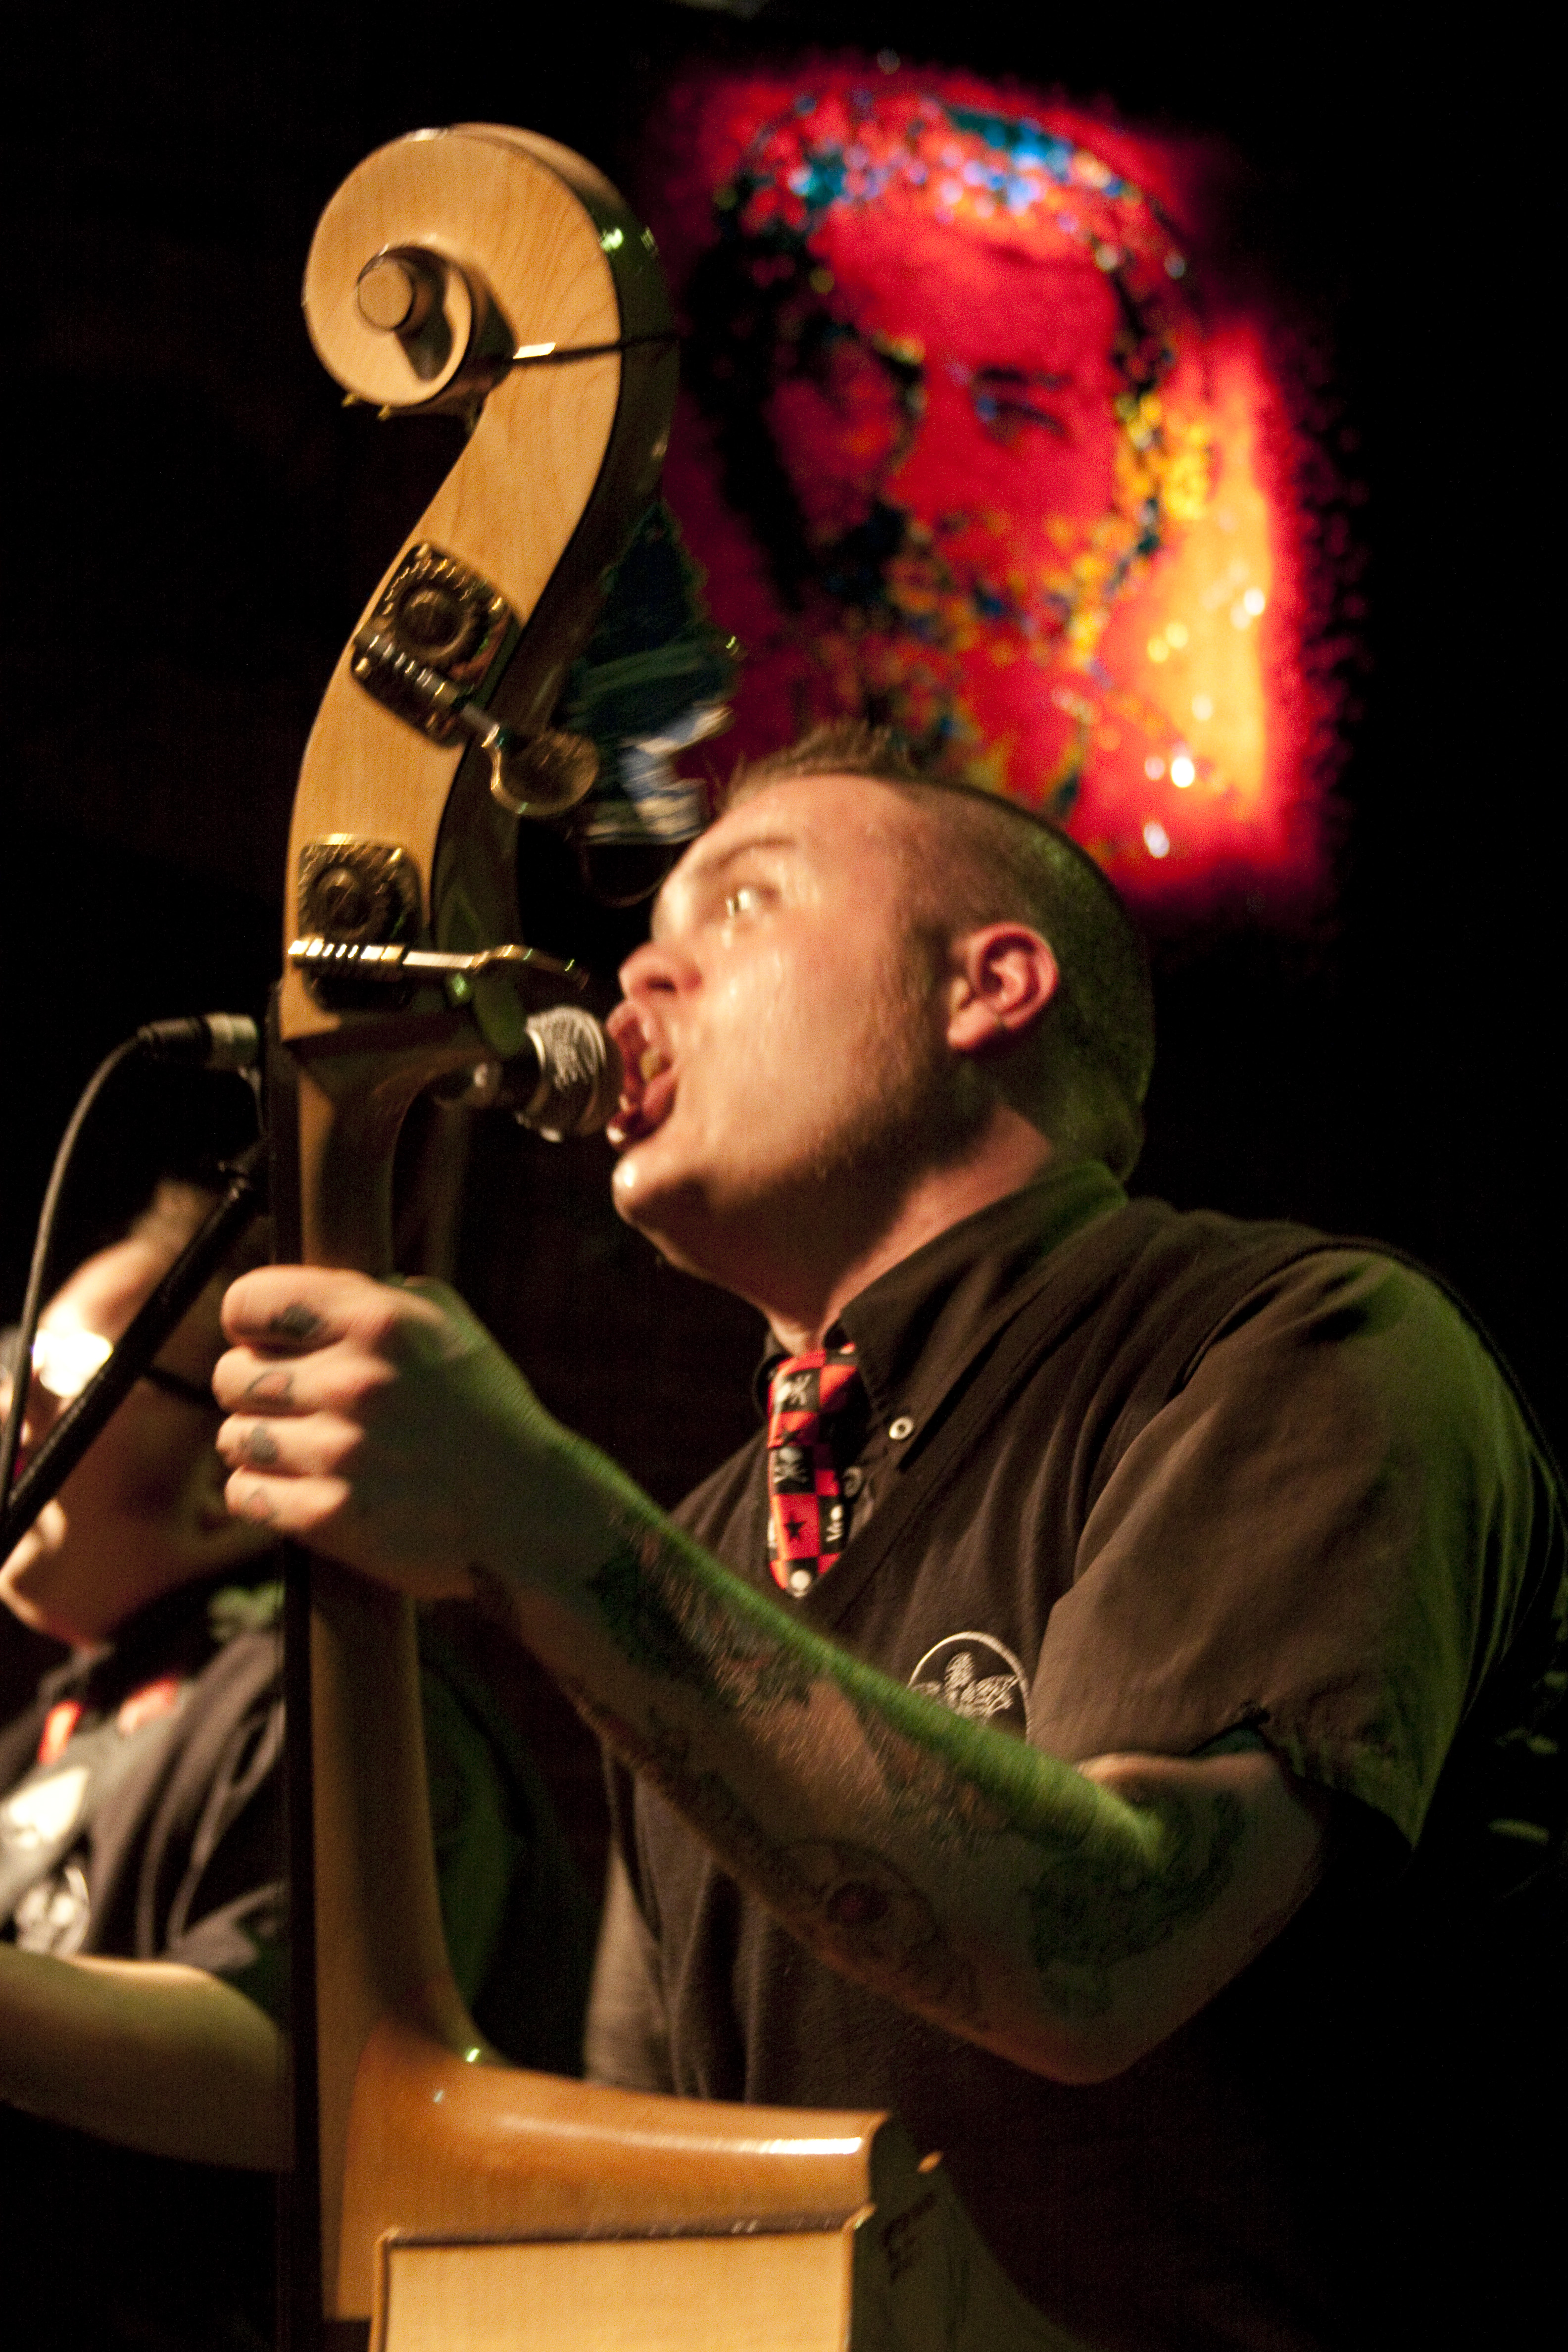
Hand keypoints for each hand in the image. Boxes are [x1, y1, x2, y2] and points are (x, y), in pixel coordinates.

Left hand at [213, 1267, 557, 1597]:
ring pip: (234, 1437)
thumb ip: (375, 1296)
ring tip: (308, 1450)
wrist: (530, 1514)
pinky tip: (304, 1489)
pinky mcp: (330, 1518)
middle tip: (296, 1405)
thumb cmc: (484, 1411)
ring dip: (261, 1445)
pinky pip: (245, 1494)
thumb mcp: (448, 1325)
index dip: (250, 1323)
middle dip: (255, 1389)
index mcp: (380, 1321)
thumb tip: (298, 1296)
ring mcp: (340, 1453)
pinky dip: (265, 1494)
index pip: (246, 1302)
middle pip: (230, 1375)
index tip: (267, 1342)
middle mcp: (354, 1381)